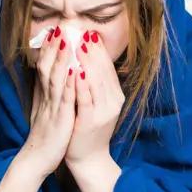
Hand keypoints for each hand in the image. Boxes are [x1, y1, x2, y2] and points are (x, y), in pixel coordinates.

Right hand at [19, 25, 76, 177]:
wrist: (37, 160)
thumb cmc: (44, 136)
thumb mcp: (43, 111)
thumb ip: (44, 94)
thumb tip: (44, 78)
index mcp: (44, 96)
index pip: (45, 68)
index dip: (49, 50)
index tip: (54, 32)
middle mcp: (46, 98)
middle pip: (48, 68)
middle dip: (54, 48)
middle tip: (59, 28)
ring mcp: (52, 108)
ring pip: (56, 80)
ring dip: (61, 60)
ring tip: (66, 42)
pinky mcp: (60, 119)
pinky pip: (66, 99)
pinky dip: (70, 84)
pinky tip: (77, 71)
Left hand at [65, 28, 124, 168]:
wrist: (88, 158)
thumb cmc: (88, 129)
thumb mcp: (96, 105)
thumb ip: (95, 86)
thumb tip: (88, 62)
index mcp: (114, 97)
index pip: (108, 69)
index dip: (100, 51)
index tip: (91, 34)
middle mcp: (112, 102)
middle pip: (103, 71)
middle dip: (93, 51)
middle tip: (84, 33)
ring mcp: (103, 112)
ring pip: (96, 82)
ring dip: (88, 62)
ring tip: (80, 45)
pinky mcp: (90, 120)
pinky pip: (86, 99)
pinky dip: (82, 84)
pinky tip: (76, 71)